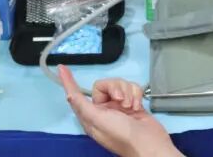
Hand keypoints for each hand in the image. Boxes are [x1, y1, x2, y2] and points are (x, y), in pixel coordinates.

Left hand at [60, 66, 181, 156]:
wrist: (149, 144)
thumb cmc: (121, 135)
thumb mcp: (97, 121)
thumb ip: (82, 105)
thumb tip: (68, 93)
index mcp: (91, 115)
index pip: (77, 95)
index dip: (69, 82)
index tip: (62, 68)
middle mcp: (104, 110)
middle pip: (105, 84)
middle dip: (115, 88)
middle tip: (120, 100)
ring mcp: (119, 107)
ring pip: (120, 84)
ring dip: (127, 93)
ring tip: (131, 106)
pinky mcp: (133, 103)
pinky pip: (132, 88)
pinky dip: (136, 95)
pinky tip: (138, 106)